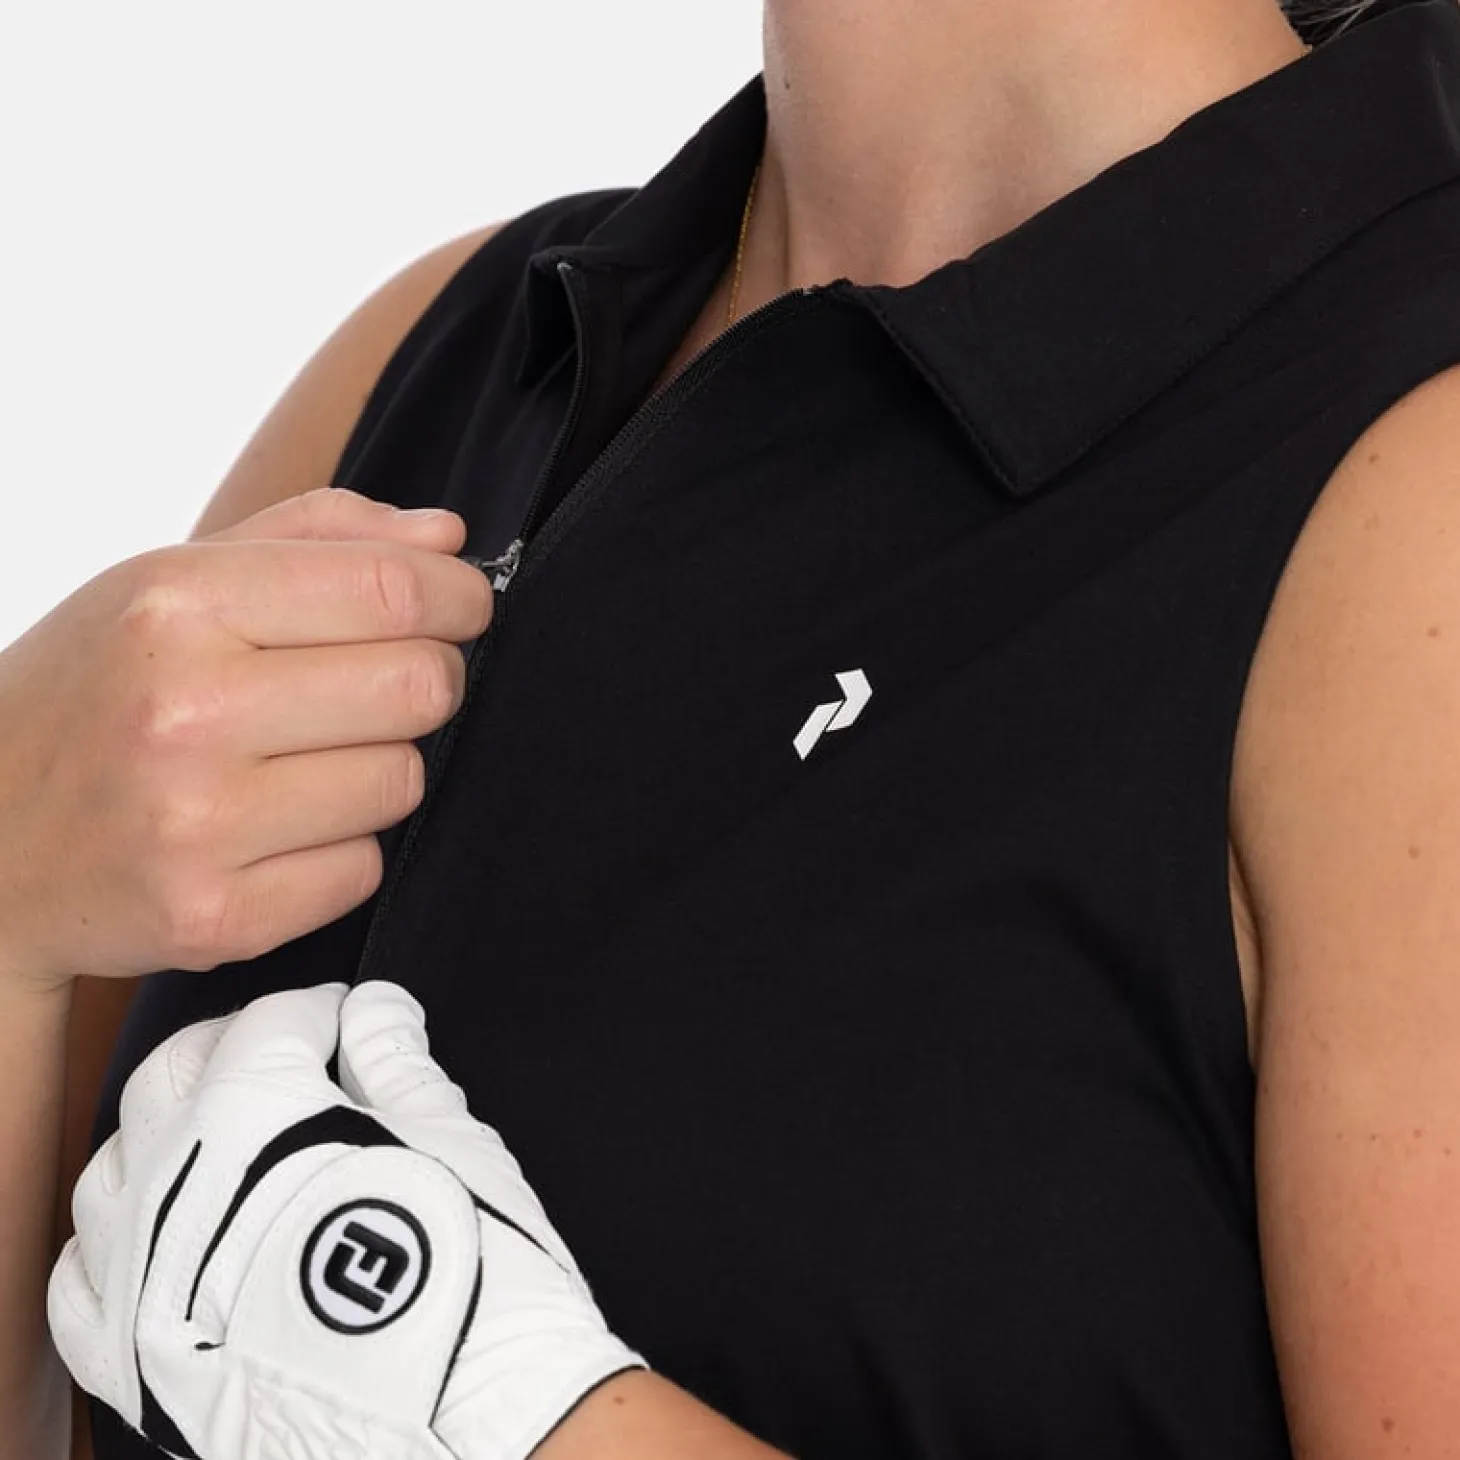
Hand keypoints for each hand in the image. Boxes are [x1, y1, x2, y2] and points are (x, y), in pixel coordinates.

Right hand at [0, 489, 492, 990]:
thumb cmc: (93, 694)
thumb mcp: (168, 582)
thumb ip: (315, 537)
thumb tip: (446, 537)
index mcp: (176, 605)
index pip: (390, 590)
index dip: (458, 597)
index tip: (464, 606)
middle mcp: (185, 711)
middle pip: (421, 687)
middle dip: (427, 680)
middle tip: (380, 688)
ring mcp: (198, 825)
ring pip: (403, 782)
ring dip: (378, 768)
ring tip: (300, 764)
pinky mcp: (215, 918)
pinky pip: (363, 869)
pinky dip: (341, 850)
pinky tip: (273, 833)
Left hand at [48, 982, 645, 1459]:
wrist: (466, 1424)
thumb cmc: (468, 1274)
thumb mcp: (449, 1137)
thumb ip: (396, 1061)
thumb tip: (377, 1013)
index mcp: (255, 1111)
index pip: (268, 1023)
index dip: (317, 1010)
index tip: (344, 1019)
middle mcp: (175, 1182)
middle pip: (172, 1075)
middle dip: (231, 1050)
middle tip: (285, 1060)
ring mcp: (139, 1275)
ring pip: (110, 1169)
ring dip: (164, 1137)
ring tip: (223, 1146)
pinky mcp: (130, 1361)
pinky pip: (80, 1284)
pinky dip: (116, 1245)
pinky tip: (166, 1240)